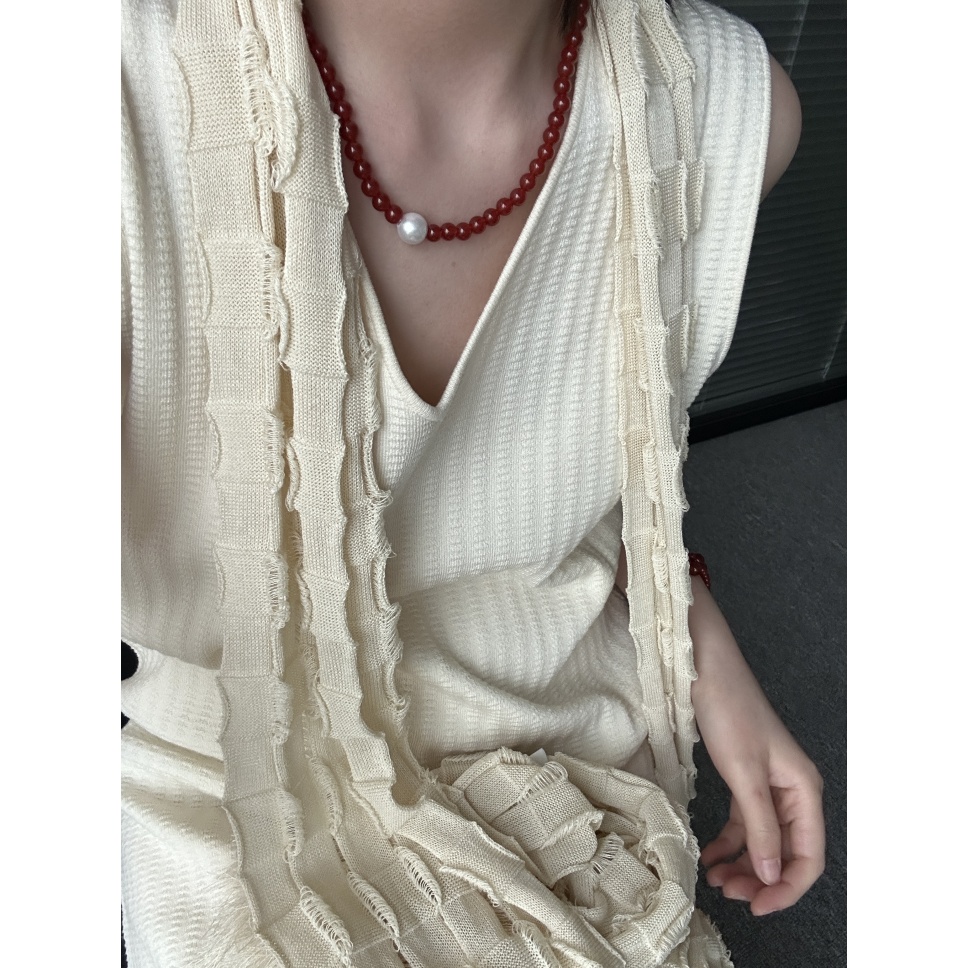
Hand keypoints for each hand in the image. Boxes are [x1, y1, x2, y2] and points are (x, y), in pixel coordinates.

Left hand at [689, 577, 824, 915]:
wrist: (705, 669)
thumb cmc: (730, 711)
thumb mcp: (744, 774)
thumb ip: (761, 827)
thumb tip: (772, 874)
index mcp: (804, 790)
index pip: (808, 856)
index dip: (786, 888)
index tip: (757, 907)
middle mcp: (792, 791)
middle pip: (786, 852)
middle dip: (760, 879)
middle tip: (729, 894)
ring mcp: (769, 785)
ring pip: (763, 841)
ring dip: (742, 864)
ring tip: (715, 880)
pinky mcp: (745, 778)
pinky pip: (744, 822)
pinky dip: (729, 842)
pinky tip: (710, 855)